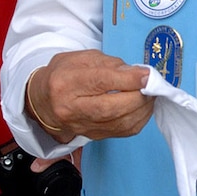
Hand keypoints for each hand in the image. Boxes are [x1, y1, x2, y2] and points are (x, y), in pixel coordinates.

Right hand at [28, 51, 152, 141]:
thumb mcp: (80, 59)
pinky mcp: (93, 136)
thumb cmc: (63, 75)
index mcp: (66, 83)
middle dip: (138, 97)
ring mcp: (82, 126)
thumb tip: (135, 74)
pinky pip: (123, 132)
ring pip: (120, 123)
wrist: (44, 101)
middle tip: (152, 86)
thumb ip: (109, 64)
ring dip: (142, 109)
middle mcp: (71, 109)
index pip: (100, 82)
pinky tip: (143, 107)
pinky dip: (139, 119)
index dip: (128, 80)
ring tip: (150, 95)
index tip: (147, 75)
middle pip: (111, 108)